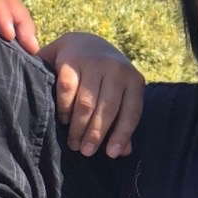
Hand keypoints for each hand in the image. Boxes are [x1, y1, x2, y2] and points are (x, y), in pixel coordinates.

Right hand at [38, 33, 144, 157]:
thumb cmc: (103, 78)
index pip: (131, 111)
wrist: (82, 43)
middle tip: (85, 152)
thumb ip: (121, 120)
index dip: (122, 134)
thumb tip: (123, 151)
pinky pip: (67, 90)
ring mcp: (94, 63)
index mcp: (133, 79)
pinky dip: (65, 109)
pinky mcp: (71, 61)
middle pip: (107, 109)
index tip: (111, 154)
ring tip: (73, 143)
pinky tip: (63, 120)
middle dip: (96, 134)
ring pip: (87, 103)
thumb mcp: (117, 94)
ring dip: (78, 127)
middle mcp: (116, 69)